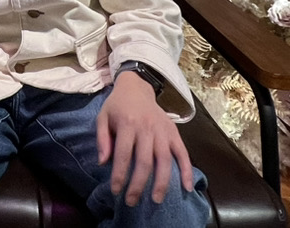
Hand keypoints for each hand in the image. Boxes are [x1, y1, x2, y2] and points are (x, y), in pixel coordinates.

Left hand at [97, 71, 194, 205]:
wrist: (136, 87)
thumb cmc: (117, 106)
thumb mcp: (102, 117)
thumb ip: (102, 139)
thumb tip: (102, 163)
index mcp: (127, 124)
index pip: (123, 155)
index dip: (119, 175)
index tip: (115, 191)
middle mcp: (147, 128)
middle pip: (144, 161)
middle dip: (138, 184)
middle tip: (132, 201)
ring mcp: (162, 131)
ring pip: (164, 160)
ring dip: (161, 182)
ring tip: (156, 200)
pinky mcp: (174, 132)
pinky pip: (183, 153)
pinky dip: (187, 170)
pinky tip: (186, 187)